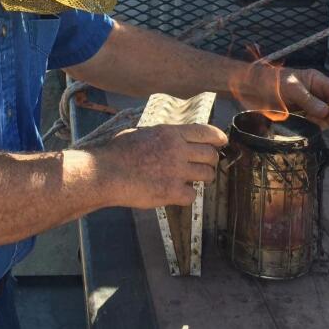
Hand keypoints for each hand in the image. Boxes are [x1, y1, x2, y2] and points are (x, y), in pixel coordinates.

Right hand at [93, 123, 227, 208]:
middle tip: (202, 166)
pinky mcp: (172, 192)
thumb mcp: (142, 133)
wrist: (106, 173)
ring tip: (189, 180)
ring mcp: (177, 172)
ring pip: (207, 175)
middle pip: (211, 155)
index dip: (218, 138)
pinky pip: (192, 195)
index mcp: (170, 133)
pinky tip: (175, 193)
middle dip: (210, 161)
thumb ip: (161, 135)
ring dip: (202, 178)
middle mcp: (178, 150)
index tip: (222, 142)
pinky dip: (186, 196)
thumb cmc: (117, 152)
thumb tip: (172, 138)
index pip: (205, 132)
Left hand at [279, 67, 328, 128]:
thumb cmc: (273, 83)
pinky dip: (314, 125)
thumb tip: (325, 111)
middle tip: (326, 120)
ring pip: (327, 117)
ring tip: (309, 118)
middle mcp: (317, 93)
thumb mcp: (292, 89)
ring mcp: (311, 105)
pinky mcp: (304, 115)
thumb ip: (309, 100)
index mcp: (317, 81)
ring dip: (322, 121)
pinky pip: (316, 123)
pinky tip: (305, 121)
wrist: (255, 90)